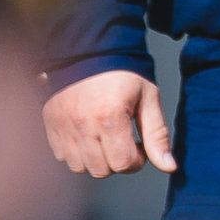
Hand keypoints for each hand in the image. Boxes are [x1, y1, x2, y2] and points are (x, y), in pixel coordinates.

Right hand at [45, 69, 176, 178]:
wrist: (89, 49)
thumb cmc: (123, 73)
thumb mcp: (149, 98)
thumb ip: (157, 135)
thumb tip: (169, 167)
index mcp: (110, 117)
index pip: (124, 164)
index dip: (137, 160)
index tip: (138, 145)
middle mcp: (83, 124)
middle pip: (101, 170)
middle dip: (117, 160)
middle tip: (122, 140)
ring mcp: (63, 125)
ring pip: (79, 167)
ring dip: (95, 159)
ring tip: (103, 137)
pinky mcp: (50, 123)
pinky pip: (61, 155)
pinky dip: (75, 152)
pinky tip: (86, 134)